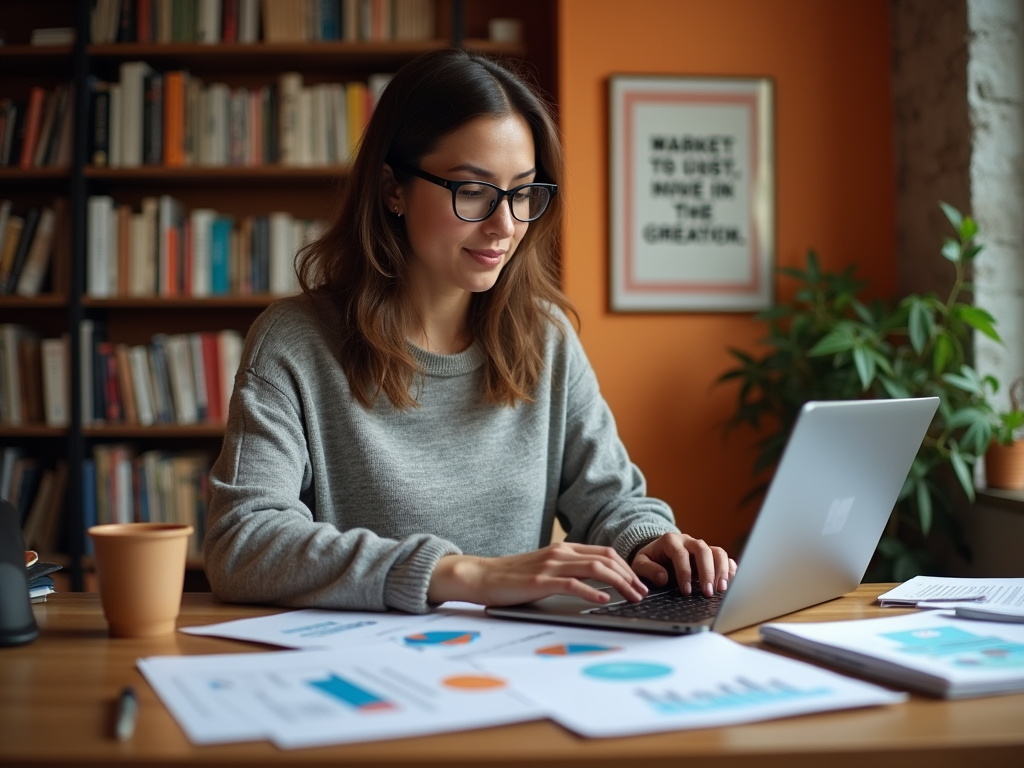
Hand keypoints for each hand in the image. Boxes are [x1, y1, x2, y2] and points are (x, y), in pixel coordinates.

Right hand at [427, 542, 648, 606]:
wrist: (481, 576)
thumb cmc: (512, 577)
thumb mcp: (545, 569)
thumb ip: (567, 571)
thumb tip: (596, 584)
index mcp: (563, 549)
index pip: (605, 553)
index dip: (626, 567)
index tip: (639, 583)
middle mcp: (560, 553)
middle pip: (606, 559)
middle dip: (630, 576)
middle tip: (643, 593)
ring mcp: (551, 566)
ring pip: (595, 569)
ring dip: (619, 583)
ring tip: (632, 597)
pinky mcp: (540, 582)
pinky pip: (572, 584)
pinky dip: (592, 592)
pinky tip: (604, 601)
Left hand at [629, 533, 736, 596]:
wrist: (656, 552)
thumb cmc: (649, 560)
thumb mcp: (640, 563)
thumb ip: (648, 569)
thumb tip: (663, 578)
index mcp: (670, 541)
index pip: (680, 554)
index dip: (684, 573)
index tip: (686, 591)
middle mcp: (688, 541)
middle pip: (703, 550)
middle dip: (707, 572)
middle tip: (708, 592)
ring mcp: (701, 547)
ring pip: (717, 551)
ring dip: (721, 570)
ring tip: (721, 589)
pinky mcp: (710, 554)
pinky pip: (724, 557)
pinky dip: (729, 567)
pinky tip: (730, 581)